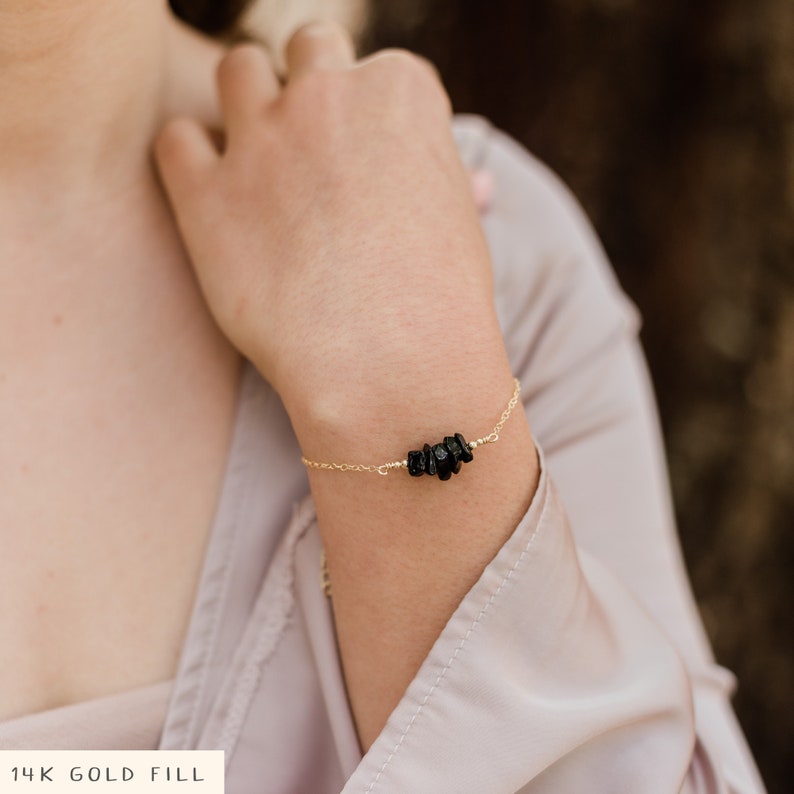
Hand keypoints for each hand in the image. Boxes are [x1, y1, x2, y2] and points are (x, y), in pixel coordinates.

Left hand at [155, 23, 511, 453]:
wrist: (393, 368)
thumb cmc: (441, 306)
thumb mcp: (459, 225)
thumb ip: (441, 182)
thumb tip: (473, 181)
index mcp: (400, 91)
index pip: (379, 70)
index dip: (371, 117)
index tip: (369, 160)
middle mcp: (328, 94)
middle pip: (308, 48)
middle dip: (311, 87)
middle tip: (315, 149)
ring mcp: (262, 138)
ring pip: (238, 69)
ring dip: (249, 103)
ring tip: (264, 164)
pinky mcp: (205, 193)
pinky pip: (177, 139)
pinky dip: (191, 157)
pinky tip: (217, 196)